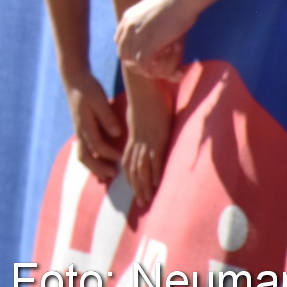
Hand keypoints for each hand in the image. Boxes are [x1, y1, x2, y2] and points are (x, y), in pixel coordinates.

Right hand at [61, 68, 121, 183]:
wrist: (74, 80)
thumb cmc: (88, 88)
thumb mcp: (99, 99)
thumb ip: (107, 117)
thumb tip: (116, 134)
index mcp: (84, 124)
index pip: (97, 146)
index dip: (110, 154)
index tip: (122, 158)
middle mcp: (79, 131)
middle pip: (85, 157)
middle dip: (98, 168)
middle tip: (114, 174)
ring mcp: (79, 132)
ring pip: (83, 156)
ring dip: (94, 167)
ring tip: (108, 175)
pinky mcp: (81, 130)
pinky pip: (84, 150)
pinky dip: (92, 160)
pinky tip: (102, 164)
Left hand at [115, 0, 189, 78]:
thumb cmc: (172, 2)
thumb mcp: (149, 9)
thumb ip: (143, 20)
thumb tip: (148, 25)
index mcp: (127, 18)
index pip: (119, 40)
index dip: (128, 50)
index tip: (138, 55)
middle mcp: (128, 26)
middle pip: (122, 51)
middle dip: (132, 61)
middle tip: (144, 67)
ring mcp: (137, 35)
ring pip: (131, 59)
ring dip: (140, 68)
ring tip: (150, 71)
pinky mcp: (148, 43)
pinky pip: (142, 63)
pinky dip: (147, 70)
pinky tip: (154, 72)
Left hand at [122, 69, 173, 210]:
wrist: (144, 82)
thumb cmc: (147, 95)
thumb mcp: (142, 114)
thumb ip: (143, 125)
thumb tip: (148, 129)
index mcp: (134, 136)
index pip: (129, 161)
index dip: (130, 177)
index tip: (135, 190)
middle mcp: (138, 140)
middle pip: (134, 169)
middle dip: (137, 187)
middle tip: (141, 203)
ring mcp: (147, 139)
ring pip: (142, 167)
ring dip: (144, 185)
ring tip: (147, 199)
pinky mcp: (157, 136)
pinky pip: (155, 158)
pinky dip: (154, 172)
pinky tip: (156, 184)